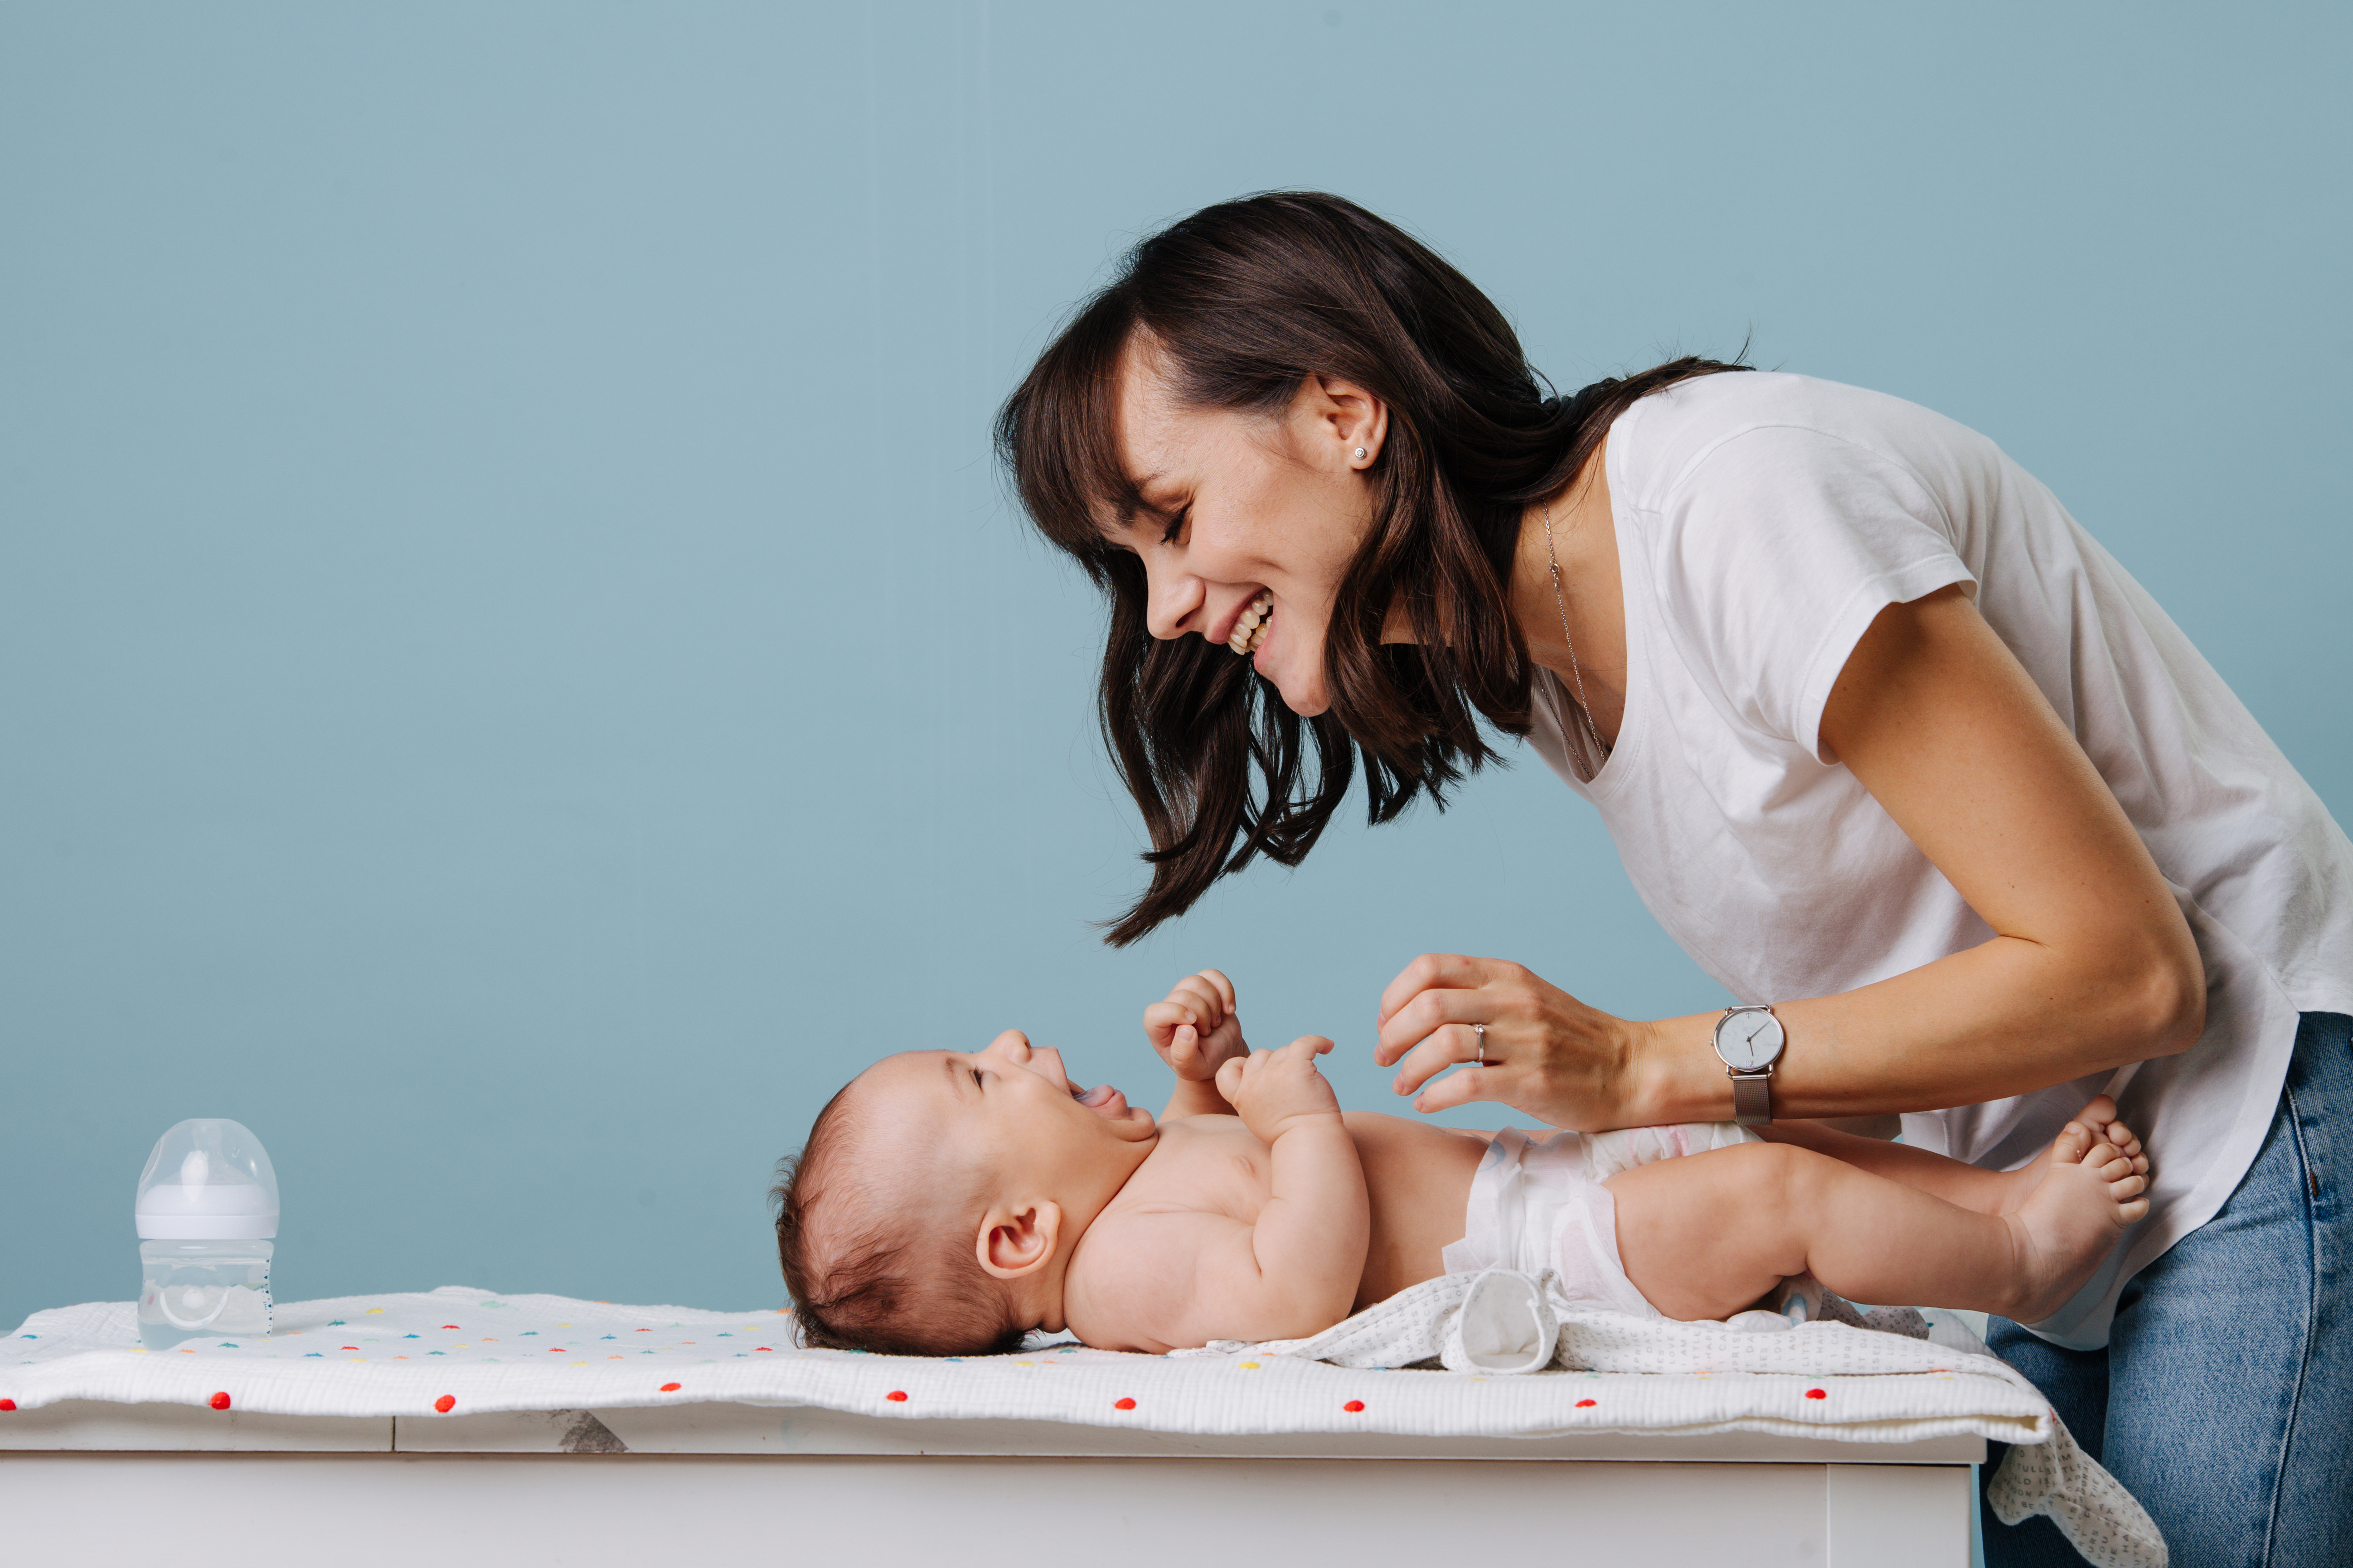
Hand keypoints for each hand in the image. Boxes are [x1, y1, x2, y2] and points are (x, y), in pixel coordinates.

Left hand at [1144, 969, 1247, 1083]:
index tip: (1194, 1026)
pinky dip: (1226, 990)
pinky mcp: (1205, 988)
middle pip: (1183, 994)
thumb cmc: (1203, 1063)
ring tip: (1215, 1022)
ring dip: (1213, 1003)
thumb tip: (1185, 1030)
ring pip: (1197, 981)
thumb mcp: (1192, 1068)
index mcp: (1158, 1029)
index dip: (1175, 1013)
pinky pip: (1212, 975)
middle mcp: (1169, 1008)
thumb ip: (1183, 1055)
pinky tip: (1229, 1009)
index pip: (1155, 1012)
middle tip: (1208, 1031)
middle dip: (1203, 1013)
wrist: (1222, 1055)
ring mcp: (1187, 995)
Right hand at [1215, 1036, 1342, 1143]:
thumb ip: (1256, 1099)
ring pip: (1282, 1051)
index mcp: (1242, 1098)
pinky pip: (1304, 1043)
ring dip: (1296, 1060)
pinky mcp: (1295, 1067)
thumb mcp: (1259, 1121)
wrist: (1308, 1143)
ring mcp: (1273, 1074)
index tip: (1259, 1072)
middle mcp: (1253, 1084)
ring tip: (1311, 1079)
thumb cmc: (1290, 1137)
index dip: (1241, 1066)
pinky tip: (1328, 1046)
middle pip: (1260, 1056)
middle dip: (1275, 1064)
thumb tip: (1265, 1082)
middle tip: (1293, 1082)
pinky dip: (1317, 1041)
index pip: (1226, 1071)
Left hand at [1374, 953, 1642, 1127]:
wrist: (1630, 1069)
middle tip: (1384, 1057)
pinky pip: (1467, 1086)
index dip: (1395, 995)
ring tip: (1401, 1083)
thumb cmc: (1570, 1039)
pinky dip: (1435, 1097)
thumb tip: (1413, 1007)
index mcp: (1506, 975)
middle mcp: (1513, 1001)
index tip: (1386, 1022)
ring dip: (1409, 1067)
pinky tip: (1427, 1104)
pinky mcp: (1533, 1081)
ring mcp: (1525, 1041)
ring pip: (1442, 1044)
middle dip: (1393, 1034)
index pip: (1430, 966)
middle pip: (1428, 1005)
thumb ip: (1478, 994)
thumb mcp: (1525, 998)